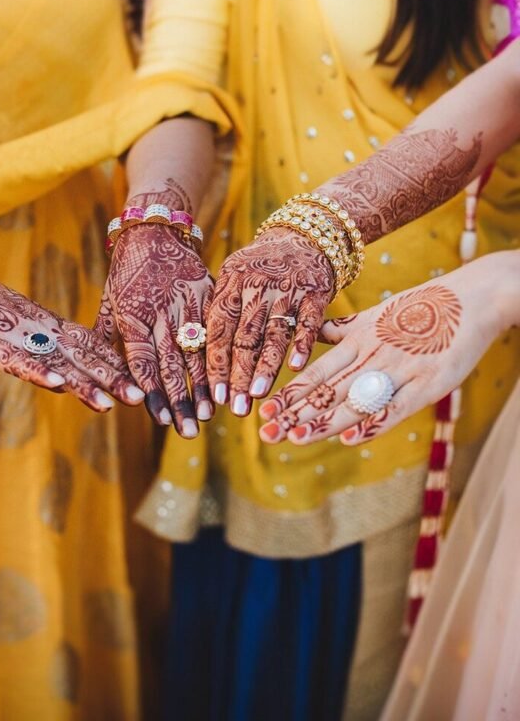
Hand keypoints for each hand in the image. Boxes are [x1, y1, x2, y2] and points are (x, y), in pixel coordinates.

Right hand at [0, 245, 143, 411]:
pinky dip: (39, 371)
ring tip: (112, 402)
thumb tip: (64, 378)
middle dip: (113, 378)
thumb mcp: (16, 333)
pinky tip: (59, 384)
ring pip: (58, 363)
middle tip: (142, 398)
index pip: (91, 347)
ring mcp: (20, 339)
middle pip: (83, 357)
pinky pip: (19, 360)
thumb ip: (42, 353)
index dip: (116, 364)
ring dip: (85, 383)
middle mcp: (43, 333)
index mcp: (50, 329)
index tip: (143, 380)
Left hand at [95, 224, 213, 436]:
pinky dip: (221, 357)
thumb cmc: (125, 271)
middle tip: (189, 432)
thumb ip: (105, 337)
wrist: (155, 230)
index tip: (162, 419)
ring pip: (196, 352)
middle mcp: (160, 313)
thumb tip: (96, 374)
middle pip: (171, 364)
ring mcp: (186, 304)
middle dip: (180, 401)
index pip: (143, 362)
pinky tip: (227, 379)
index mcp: (132, 316)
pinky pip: (215, 330)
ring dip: (204, 387)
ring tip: (210, 414)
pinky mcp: (207, 295)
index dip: (152, 392)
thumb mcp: (109, 301)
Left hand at [205, 226, 333, 417]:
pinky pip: (308, 322)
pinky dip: (302, 344)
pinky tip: (296, 368)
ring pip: (274, 333)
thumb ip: (220, 313)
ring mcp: (287, 288)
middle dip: (239, 375)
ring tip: (258, 395)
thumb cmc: (260, 268)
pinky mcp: (316, 292)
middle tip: (235, 407)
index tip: (215, 395)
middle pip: (244, 337)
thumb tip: (198, 359)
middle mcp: (256, 286)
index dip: (216, 364)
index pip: (218, 330)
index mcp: (230, 284)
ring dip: (266, 366)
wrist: (304, 237)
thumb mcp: (233, 280)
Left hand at [258, 257, 514, 445]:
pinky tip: (351, 439)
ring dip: (324, 421)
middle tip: (266, 432)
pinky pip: (397, 407)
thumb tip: (308, 333)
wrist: (473, 298)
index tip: (264, 410)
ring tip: (295, 438)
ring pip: (354, 399)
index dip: (289, 393)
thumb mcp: (374, 315)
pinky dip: (374, 423)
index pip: (315, 372)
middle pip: (328, 389)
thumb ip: (340, 331)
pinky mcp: (429, 383)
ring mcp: (400, 369)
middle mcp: (372, 355)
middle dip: (295, 413)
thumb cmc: (421, 308)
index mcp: (357, 340)